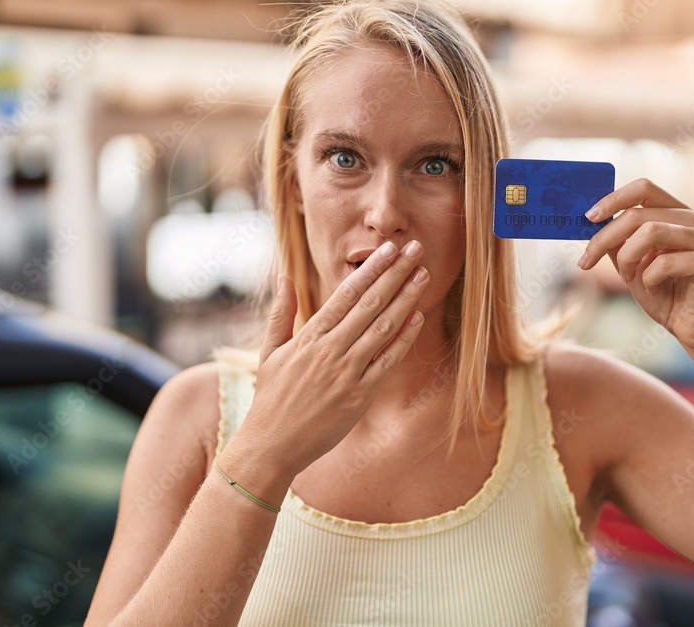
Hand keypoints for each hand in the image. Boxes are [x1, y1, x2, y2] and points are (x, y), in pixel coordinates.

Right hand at [245, 240, 428, 475]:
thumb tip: (284, 277)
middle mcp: (330, 350)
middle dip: (395, 274)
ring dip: (406, 299)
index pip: (347, 293)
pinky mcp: (360, 395)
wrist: (271, 445)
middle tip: (416, 249)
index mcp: (309, 336)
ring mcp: (347, 372)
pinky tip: (418, 317)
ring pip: (382, 327)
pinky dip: (404, 338)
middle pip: (370, 303)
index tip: (390, 249)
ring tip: (423, 275)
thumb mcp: (270, 351)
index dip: (372, 269)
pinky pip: (387, 361)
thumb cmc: (271, 398)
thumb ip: (281, 313)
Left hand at [577, 178, 693, 358]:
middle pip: (638, 213)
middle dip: (605, 238)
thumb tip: (592, 220)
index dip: (613, 199)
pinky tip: (655, 289)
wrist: (693, 329)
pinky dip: (649, 278)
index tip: (589, 218)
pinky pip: (665, 262)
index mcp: (676, 214)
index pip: (644, 188)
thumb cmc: (663, 294)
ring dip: (628, 258)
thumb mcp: (630, 264)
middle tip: (586, 260)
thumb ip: (617, 241)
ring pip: (650, 232)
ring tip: (630, 277)